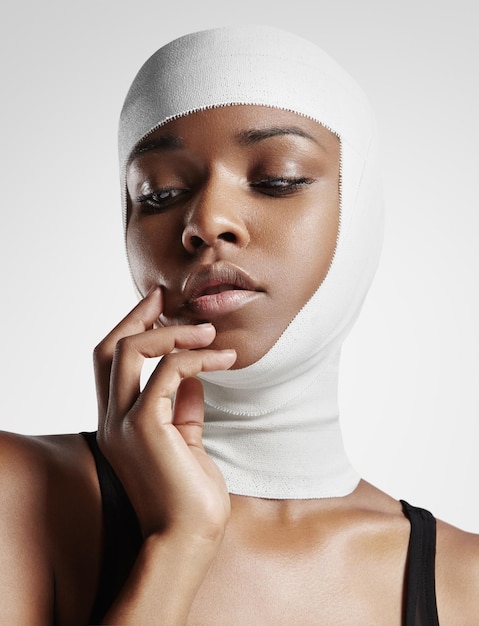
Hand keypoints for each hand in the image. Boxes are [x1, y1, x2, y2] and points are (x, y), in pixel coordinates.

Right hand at [93, 286, 236, 542]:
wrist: (188, 538)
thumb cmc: (189, 494)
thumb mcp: (185, 438)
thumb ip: (184, 405)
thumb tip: (194, 374)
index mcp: (117, 422)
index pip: (110, 362)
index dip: (130, 327)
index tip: (157, 304)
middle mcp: (112, 419)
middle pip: (109, 348)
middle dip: (138, 315)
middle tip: (168, 297)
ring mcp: (124, 423)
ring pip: (132, 351)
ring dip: (173, 332)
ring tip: (209, 331)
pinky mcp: (147, 428)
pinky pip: (169, 373)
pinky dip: (197, 357)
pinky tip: (225, 359)